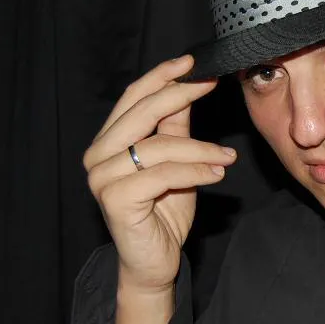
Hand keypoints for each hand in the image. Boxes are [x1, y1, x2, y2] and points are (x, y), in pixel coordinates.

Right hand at [82, 55, 236, 293]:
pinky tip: (216, 174)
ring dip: (201, 148)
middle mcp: (98, 155)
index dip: (162, 76)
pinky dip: (195, 170)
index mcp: (108, 141)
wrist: (155, 261)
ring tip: (227, 157)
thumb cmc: (163, 211)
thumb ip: (176, 126)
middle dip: (180, 94)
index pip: (133, 97)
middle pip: (142, 112)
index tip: (194, 62)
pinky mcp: (115, 199)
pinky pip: (164, 173)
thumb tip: (190, 85)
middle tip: (213, 84)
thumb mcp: (175, 160)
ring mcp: (102, 177)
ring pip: (159, 145)